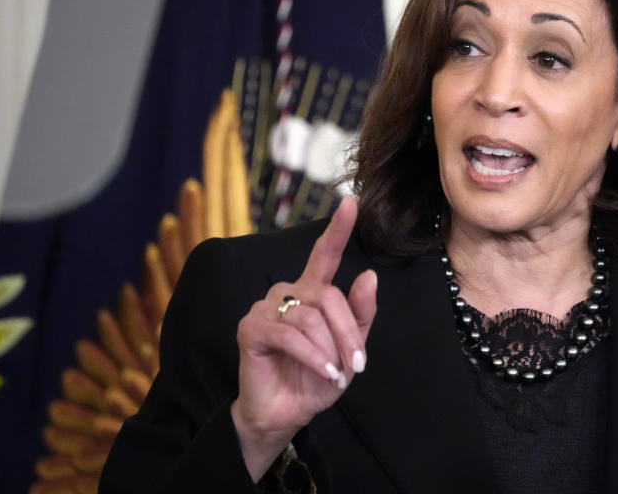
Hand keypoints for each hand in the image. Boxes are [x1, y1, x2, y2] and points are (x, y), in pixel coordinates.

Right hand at [230, 197, 376, 480]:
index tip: (351, 203)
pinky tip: (323, 372)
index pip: (325, 254)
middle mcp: (288, 292)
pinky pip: (289, 334)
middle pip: (329, 296)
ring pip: (311, 317)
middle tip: (356, 365)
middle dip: (348, 333)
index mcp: (312, 292)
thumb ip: (360, 314)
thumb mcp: (349, 349)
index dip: (338, 229)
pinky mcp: (250, 328)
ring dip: (330, 350)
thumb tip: (368, 275)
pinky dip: (311, 356)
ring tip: (334, 373)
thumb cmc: (317, 378)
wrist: (287, 413)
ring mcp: (266, 307)